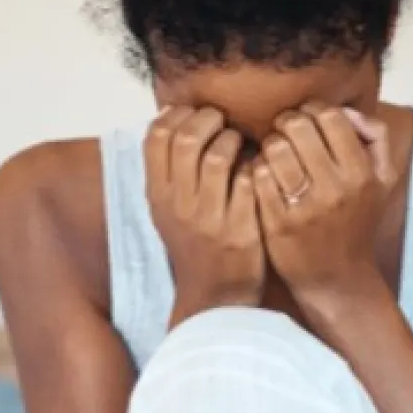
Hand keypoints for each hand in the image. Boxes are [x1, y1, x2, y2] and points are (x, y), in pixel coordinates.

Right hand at [144, 106, 266, 328]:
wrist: (214, 297)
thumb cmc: (194, 246)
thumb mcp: (167, 210)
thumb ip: (168, 170)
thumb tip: (172, 119)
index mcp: (158, 195)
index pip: (156, 136)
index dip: (178, 114)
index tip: (195, 115)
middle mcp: (178, 204)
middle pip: (185, 138)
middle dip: (208, 119)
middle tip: (222, 123)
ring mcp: (209, 217)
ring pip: (219, 156)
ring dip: (234, 140)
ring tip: (240, 144)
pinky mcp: (241, 229)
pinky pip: (249, 181)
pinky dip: (254, 166)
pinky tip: (257, 168)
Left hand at [252, 104, 395, 307]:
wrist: (338, 278)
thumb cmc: (356, 221)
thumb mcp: (382, 181)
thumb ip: (376, 138)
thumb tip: (348, 111)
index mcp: (362, 173)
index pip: (331, 117)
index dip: (313, 110)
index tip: (307, 121)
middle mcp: (336, 188)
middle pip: (297, 126)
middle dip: (285, 123)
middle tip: (284, 134)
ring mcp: (304, 206)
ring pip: (274, 148)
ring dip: (268, 145)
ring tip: (272, 155)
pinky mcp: (277, 222)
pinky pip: (257, 176)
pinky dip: (255, 169)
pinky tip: (262, 176)